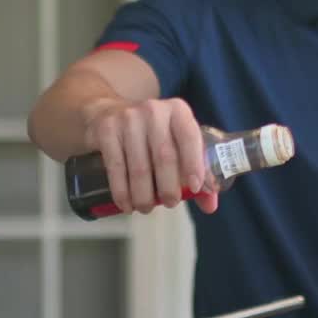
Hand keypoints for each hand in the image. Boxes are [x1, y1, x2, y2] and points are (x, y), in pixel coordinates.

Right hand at [82, 97, 218, 214]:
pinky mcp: (107, 130)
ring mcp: (128, 118)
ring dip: (144, 195)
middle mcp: (154, 110)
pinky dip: (122, 192)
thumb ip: (197, 169)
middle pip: (164, 156)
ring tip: (147, 208)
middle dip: (168, 187)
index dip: (194, 164)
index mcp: (178, 110)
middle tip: (170, 204)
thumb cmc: (153, 133)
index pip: (190, 137)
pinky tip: (126, 205)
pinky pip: (116, 168)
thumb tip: (210, 204)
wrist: (110, 112)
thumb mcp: (177, 140)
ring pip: (139, 167)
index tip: (194, 188)